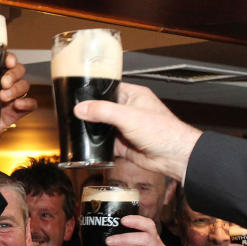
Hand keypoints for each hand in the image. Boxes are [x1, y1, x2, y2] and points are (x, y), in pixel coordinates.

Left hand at [0, 51, 37, 168]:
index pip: (4, 61)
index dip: (10, 58)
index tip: (7, 61)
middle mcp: (0, 85)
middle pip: (18, 71)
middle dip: (14, 74)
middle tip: (2, 83)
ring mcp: (8, 99)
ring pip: (24, 86)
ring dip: (17, 89)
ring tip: (3, 98)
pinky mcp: (13, 114)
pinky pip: (29, 105)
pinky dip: (28, 104)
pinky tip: (18, 105)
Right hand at [74, 82, 201, 183]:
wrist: (172, 157)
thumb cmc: (163, 132)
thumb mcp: (129, 116)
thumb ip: (103, 111)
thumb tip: (82, 108)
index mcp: (133, 96)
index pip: (109, 88)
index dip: (94, 91)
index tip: (78, 96)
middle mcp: (128, 110)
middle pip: (102, 109)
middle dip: (89, 113)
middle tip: (74, 115)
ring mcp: (124, 128)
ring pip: (101, 127)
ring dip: (92, 130)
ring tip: (78, 129)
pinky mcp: (121, 144)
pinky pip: (104, 143)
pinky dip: (96, 146)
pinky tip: (88, 145)